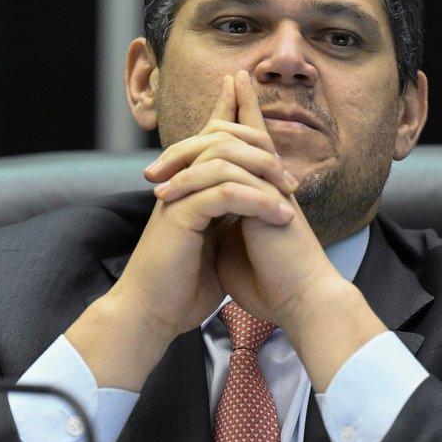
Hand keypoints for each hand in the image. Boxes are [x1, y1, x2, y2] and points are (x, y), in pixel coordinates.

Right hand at [65, 71, 298, 388]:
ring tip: (289, 198)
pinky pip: (224, 193)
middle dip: (261, 150)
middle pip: (220, 140)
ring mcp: (177, 197)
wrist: (151, 315)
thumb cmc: (181, 287)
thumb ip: (228, 222)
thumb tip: (256, 214)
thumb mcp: (213, 248)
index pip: (212, 142)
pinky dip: (256, 201)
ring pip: (222, 161)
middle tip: (290, 181)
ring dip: (263, 176)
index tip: (275, 142)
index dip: (238, 126)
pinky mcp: (180, 216)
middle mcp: (179, 185)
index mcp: (186, 188)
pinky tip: (278, 216)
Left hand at [154, 71, 386, 389]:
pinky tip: (167, 195)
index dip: (220, 130)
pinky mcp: (266, 197)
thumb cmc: (268, 282)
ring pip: (226, 146)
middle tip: (156, 163)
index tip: (180, 143)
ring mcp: (266, 185)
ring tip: (152, 177)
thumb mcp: (232, 247)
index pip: (239, 148)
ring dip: (184, 157)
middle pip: (231, 135)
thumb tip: (197, 219)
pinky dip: (191, 180)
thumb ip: (218, 225)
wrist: (298, 303)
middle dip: (195, 135)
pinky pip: (226, 173)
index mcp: (258, 190)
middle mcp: (264, 182)